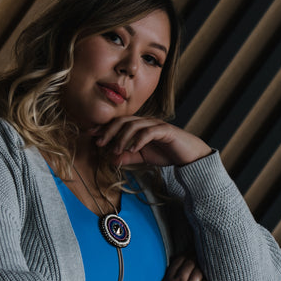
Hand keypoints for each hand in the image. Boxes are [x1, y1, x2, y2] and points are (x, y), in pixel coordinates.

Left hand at [92, 117, 211, 166]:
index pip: (119, 123)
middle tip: (99, 143)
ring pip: (134, 124)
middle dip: (109, 131)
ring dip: (122, 137)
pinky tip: (133, 149)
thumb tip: (111, 160)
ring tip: (116, 150)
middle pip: (123, 120)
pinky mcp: (166, 131)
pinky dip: (139, 139)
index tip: (90, 135)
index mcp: (139, 126)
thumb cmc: (167, 154)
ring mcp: (156, 124)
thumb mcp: (143, 157)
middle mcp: (146, 122)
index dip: (104, 127)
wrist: (190, 157)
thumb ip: (128, 157)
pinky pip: (149, 132)